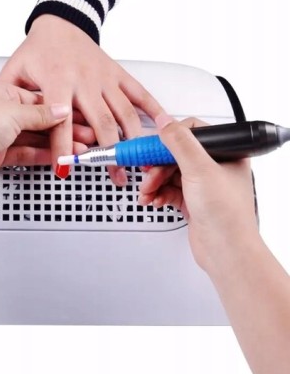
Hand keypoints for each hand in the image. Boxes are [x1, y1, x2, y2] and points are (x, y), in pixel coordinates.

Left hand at [0, 14, 163, 184]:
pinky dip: (153, 110)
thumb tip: (6, 124)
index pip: (60, 122)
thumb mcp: (15, 71)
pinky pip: (139, 93)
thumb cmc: (38, 48)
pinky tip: (161, 126)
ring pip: (124, 113)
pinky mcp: (117, 74)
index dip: (62, 148)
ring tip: (134, 163)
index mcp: (58, 80)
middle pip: (101, 123)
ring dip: (131, 141)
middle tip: (112, 174)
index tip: (64, 168)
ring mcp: (104, 78)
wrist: (61, 20)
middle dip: (108, 153)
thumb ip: (12, 97)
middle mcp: (84, 80)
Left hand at [0, 79, 84, 186]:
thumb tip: (60, 110)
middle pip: (37, 120)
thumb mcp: (11, 112)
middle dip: (62, 129)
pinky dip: (41, 155)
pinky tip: (56, 157)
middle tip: (85, 136)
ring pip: (32, 138)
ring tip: (76, 150)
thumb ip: (40, 114)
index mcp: (0, 91)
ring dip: (55, 144)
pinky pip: (24, 153)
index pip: (38, 99)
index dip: (61, 110)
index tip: (80, 117)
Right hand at [138, 115, 259, 274]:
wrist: (225, 251)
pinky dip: (157, 194)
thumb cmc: (226, 214)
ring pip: (169, 174)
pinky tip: (153, 199)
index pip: (191, 133)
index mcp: (225, 153)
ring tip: (147, 191)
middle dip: (157, 166)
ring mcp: (203, 185)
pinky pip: (168, 190)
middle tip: (146, 172)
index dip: (168, 140)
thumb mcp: (199, 169)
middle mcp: (215, 167)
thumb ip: (180, 142)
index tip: (150, 147)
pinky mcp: (193, 201)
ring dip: (154, 182)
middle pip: (175, 155)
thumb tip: (165, 122)